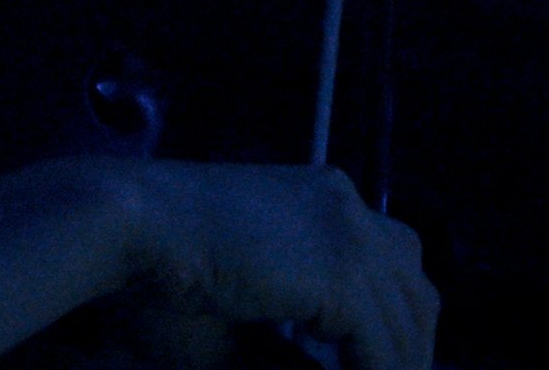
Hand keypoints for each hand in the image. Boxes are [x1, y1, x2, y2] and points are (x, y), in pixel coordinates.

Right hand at [107, 160, 438, 369]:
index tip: (378, 362)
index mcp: (322, 196)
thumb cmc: (160, 266)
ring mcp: (347, 233)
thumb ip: (289, 345)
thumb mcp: (242, 304)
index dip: (395, 317)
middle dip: (410, 347)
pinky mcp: (339, 271)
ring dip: (399, 366)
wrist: (132, 226)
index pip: (395, 258)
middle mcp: (345, 204)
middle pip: (416, 288)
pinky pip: (382, 345)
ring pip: (408, 320)